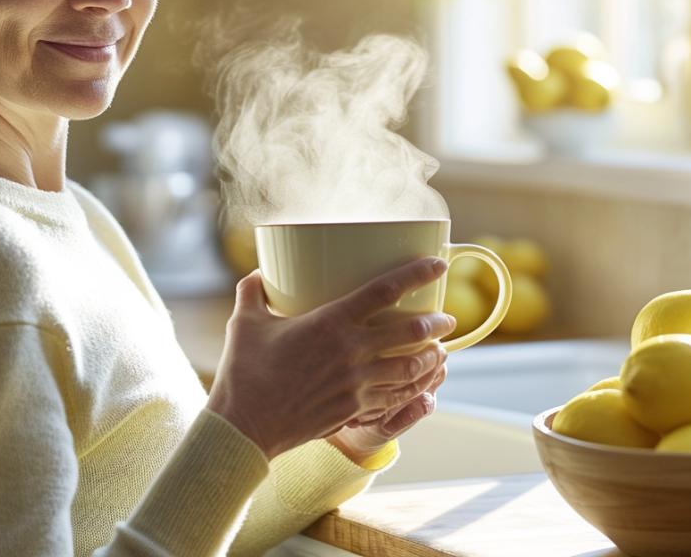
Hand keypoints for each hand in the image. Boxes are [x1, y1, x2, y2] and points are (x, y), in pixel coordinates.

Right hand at [206, 258, 456, 459]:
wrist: (245, 425)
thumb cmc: (244, 371)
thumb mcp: (245, 322)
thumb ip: (254, 292)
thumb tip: (259, 275)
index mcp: (330, 321)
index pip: (385, 290)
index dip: (417, 274)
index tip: (439, 265)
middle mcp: (351, 350)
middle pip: (411, 332)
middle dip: (437, 323)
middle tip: (446, 318)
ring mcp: (357, 383)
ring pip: (411, 368)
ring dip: (432, 357)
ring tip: (440, 351)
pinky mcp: (355, 408)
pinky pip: (396, 396)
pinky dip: (415, 387)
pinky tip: (421, 383)